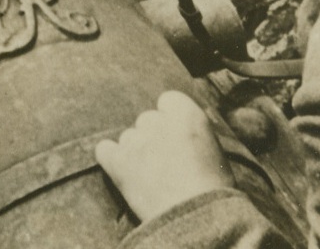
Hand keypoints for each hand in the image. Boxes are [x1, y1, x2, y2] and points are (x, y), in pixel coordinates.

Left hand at [95, 90, 234, 222]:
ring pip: (128, 138)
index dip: (170, 118)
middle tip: (163, 162)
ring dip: (135, 152)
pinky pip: (104, 150)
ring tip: (149, 177)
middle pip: (147, 120)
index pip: (167, 100)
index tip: (175, 135)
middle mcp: (158, 121)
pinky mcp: (118, 161)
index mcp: (186, 114)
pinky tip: (122, 172)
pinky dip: (111, 159)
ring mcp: (136, 140)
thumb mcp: (215, 151)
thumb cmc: (213, 191)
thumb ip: (193, 133)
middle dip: (152, 136)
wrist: (197, 219)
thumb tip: (182, 133)